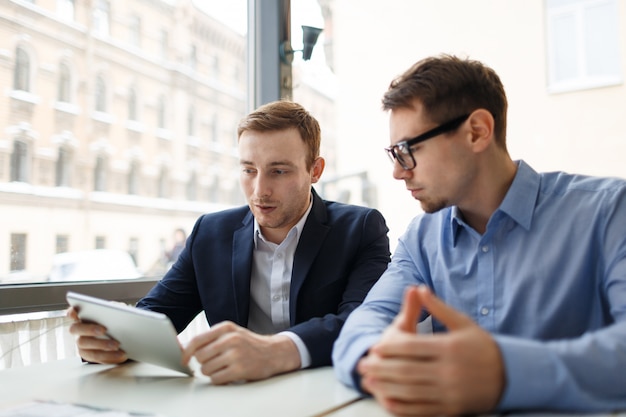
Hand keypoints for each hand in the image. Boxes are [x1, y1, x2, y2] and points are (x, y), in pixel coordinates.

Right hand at [66, 307, 127, 363]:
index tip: (76, 311)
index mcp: (83, 316)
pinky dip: (108, 356)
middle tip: (104, 330)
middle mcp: (79, 330)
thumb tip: (116, 310)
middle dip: (89, 329)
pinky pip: (95, 358)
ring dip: (102, 345)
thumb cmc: (117, 319)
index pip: (73, 311)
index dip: (72, 311)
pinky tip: (120, 354)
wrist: (125, 336)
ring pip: (85, 345)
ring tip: (116, 345)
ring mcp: (82, 344)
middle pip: (76, 329)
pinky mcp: (89, 355)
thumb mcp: (117, 310)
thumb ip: (114, 308)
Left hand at [181, 321, 300, 383]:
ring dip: (211, 372)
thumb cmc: (250, 344)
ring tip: (223, 368)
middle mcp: (231, 339)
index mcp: (226, 328)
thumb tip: (187, 349)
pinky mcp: (240, 369)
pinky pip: (216, 379)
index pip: (197, 340)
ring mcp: (236, 354)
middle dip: (203, 363)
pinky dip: (219, 379)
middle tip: (214, 363)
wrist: (274, 352)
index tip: (184, 359)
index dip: (187, 352)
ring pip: (206, 369)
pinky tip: (227, 374)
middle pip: (200, 356)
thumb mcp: (232, 333)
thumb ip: (212, 338)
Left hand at [357, 286, 504, 415]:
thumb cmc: (482, 345)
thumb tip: (418, 288)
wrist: (511, 375)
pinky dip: (402, 407)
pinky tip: (388, 400)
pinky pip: (422, 409)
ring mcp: (450, 393)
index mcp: (450, 348)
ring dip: (385, 387)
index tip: (374, 347)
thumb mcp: (463, 322)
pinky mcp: (452, 409)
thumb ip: (438, 307)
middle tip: (362, 364)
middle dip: (381, 368)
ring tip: (368, 381)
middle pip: (406, 371)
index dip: (390, 348)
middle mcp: (449, 372)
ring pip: (411, 391)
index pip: (412, 348)